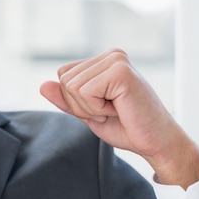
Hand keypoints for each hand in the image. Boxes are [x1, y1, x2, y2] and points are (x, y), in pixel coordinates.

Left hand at [40, 48, 198, 187]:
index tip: (103, 108)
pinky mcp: (121, 71)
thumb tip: (42, 85)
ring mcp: (117, 60)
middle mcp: (111, 55)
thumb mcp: (87, 113)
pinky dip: (96, 109)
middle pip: (65, 80)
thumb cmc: (127, 127)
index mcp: (104, 60)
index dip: (75, 100)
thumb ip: (66, 99)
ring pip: (72, 86)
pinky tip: (119, 109)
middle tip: (111, 111)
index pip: (63, 75)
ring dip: (90, 108)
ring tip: (116, 110)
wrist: (156, 144)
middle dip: (81, 105)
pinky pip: (84, 92)